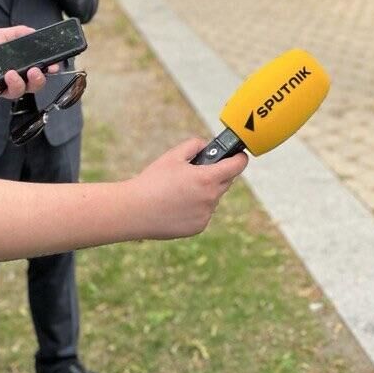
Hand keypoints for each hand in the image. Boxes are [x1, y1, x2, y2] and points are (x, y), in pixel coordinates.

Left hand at [0, 25, 62, 104]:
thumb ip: (17, 33)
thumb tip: (34, 31)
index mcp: (14, 67)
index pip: (36, 73)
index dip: (47, 71)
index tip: (53, 66)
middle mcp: (7, 80)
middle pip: (30, 88)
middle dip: (37, 81)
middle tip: (35, 71)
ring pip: (14, 94)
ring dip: (17, 84)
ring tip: (10, 74)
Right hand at [128, 138, 247, 238]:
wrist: (133, 211)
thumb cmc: (152, 181)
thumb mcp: (174, 155)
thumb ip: (195, 145)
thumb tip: (207, 146)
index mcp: (208, 178)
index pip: (237, 166)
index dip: (239, 158)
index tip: (238, 155)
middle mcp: (211, 198)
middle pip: (227, 181)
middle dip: (218, 174)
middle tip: (199, 172)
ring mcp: (205, 215)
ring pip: (214, 198)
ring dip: (206, 192)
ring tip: (181, 190)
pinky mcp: (198, 227)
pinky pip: (204, 212)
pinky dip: (197, 207)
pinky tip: (178, 205)